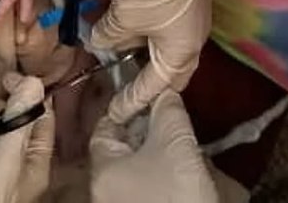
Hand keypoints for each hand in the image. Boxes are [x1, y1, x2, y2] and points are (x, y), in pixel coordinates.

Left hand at [89, 0, 210, 122]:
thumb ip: (108, 36)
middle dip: (146, 75)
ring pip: (163, 41)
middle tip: (128, 83)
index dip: (132, 101)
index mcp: (179, 55)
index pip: (152, 87)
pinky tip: (126, 15)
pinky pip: (165, 21)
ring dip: (141, 42)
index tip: (116, 113)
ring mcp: (192, 16)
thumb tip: (97, 40)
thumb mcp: (122, 20)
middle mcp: (191, 40)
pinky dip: (146, 23)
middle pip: (165, 67)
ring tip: (116, 40)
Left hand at [89, 90, 218, 201]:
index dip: (127, 108)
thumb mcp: (174, 140)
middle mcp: (105, 192)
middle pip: (122, 148)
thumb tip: (164, 94)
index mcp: (102, 170)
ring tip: (182, 143)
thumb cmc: (175, 193)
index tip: (150, 98)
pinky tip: (185, 172)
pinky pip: (148, 188)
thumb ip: (166, 109)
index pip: (106, 127)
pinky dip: (164, 175)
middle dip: (148, 130)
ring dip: (159, 152)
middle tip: (170, 118)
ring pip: (138, 169)